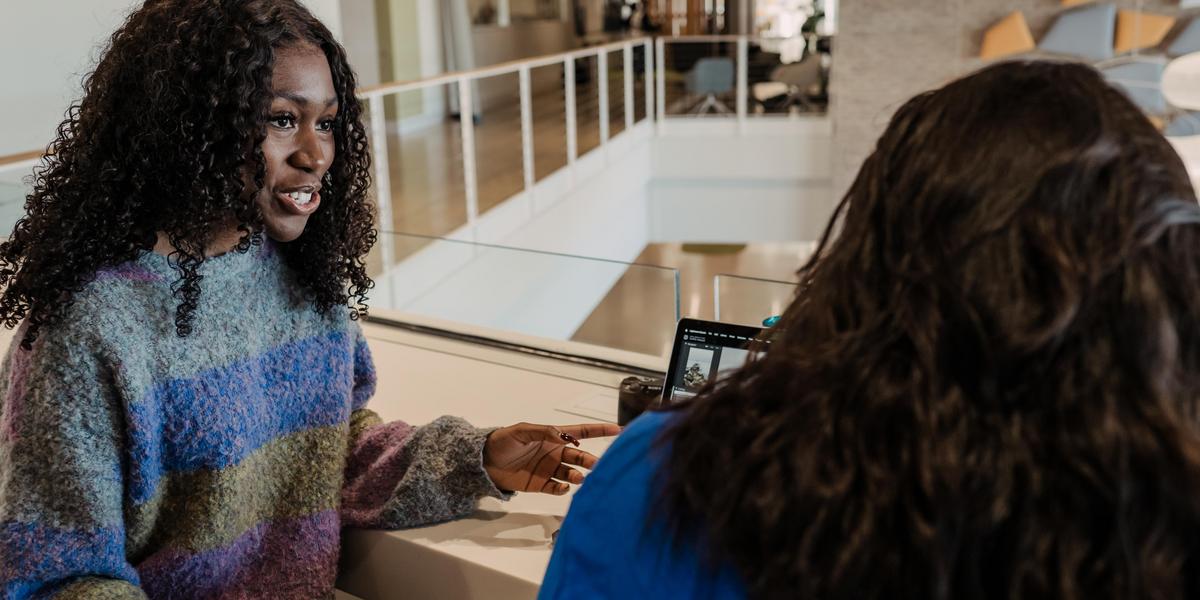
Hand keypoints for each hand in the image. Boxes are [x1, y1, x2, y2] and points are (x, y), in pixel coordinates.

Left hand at [484, 422, 620, 494]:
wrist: (484, 462)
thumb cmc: (502, 442)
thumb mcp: (521, 431)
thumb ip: (543, 432)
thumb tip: (563, 435)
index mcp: (554, 437)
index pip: (582, 432)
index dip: (600, 430)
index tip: (618, 429)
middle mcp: (556, 453)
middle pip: (581, 456)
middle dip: (591, 460)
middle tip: (597, 465)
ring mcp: (550, 470)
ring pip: (572, 474)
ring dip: (579, 476)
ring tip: (579, 478)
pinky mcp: (542, 485)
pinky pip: (557, 488)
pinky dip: (563, 489)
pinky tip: (562, 487)